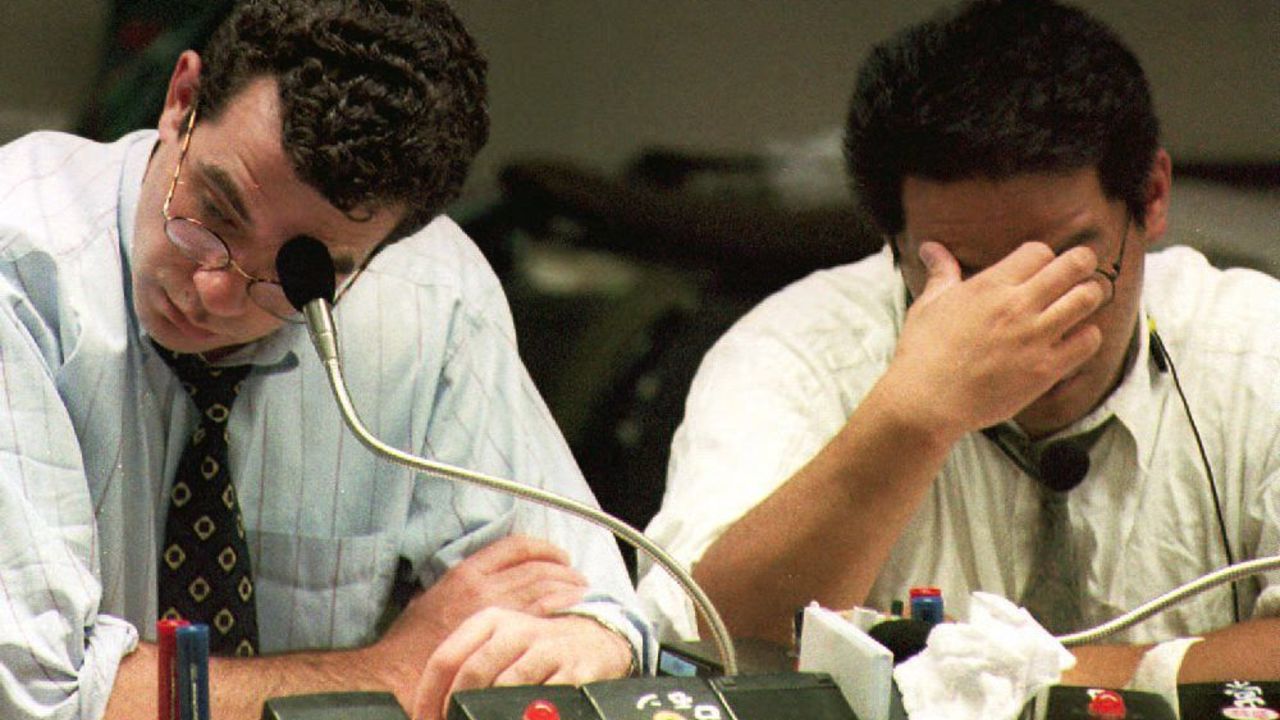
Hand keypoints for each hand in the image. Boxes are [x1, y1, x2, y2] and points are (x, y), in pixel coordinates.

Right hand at [374, 535, 587, 694]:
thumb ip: (459, 586)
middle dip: (562, 569)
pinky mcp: (505, 635)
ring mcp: (498, 610)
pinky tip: (573, 611)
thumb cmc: (411, 643)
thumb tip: (483, 585)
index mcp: (466, 572)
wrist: (399, 674)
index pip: (515, 547)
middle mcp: (485, 585)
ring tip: (581, 592)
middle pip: (538, 567)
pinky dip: (563, 608)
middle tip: (576, 577)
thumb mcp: (429, 598)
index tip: (556, 556)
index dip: (542, 548)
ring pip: (546, 588)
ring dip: (568, 587)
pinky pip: (544, 613)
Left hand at [411, 608, 632, 719]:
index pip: (446, 657)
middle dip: (456, 709)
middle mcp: (517, 629)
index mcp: (490, 621)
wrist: (594, 642)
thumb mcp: (499, 647)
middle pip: (473, 672)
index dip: (429, 696)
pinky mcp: (574, 670)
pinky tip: (522, 719)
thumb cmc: (534, 652)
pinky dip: (525, 715)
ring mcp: (547, 648)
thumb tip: (429, 708)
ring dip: (488, 715)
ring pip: (506, 686)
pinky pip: (542, 699)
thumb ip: (467, 669)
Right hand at [884, 241, 1105, 437]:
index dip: (1043, 257)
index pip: (1039, 251)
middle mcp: (1017, 306)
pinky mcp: (1046, 369)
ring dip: (1088, 296)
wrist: (927, 402)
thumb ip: (941, 272)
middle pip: (1074, 265)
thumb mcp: (928, 305)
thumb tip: (930, 247)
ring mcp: (1035, 337)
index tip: (1039, 269)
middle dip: (1081, 263)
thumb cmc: (923, 353)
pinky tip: (1073, 338)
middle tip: (1078, 272)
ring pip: (1088, 298)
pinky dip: (1087, 336)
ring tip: (1079, 303)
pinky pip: (1088, 341)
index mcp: (990, 286)